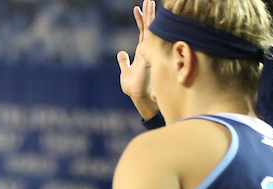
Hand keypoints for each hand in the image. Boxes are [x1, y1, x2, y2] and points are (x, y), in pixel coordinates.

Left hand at [118, 1, 158, 119]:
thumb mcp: (125, 72)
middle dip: (148, 13)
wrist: (138, 96)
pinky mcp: (149, 53)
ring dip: (150, 14)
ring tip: (149, 1)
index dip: (140, 19)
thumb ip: (124, 61)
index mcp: (143, 52)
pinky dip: (150, 25)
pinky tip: (150, 15)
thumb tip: (120, 53)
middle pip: (149, 27)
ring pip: (151, 28)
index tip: (136, 8)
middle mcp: (148, 49)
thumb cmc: (133, 87)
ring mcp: (150, 50)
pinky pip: (150, 36)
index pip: (143, 31)